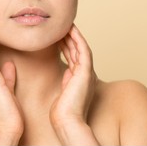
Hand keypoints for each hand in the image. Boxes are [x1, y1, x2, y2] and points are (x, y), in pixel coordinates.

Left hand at [50, 24, 98, 144]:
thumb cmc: (62, 111)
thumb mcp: (63, 91)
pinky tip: (71, 30)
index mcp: (81, 78)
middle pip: (78, 50)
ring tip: (66, 24)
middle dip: (70, 38)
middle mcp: (86, 74)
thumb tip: (65, 71)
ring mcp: (87, 72)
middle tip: (62, 26)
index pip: (74, 57)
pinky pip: (83, 50)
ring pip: (81, 48)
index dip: (67, 45)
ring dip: (74, 35)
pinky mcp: (86, 72)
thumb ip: (66, 80)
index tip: (59, 36)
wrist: (67, 121)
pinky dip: (78, 39)